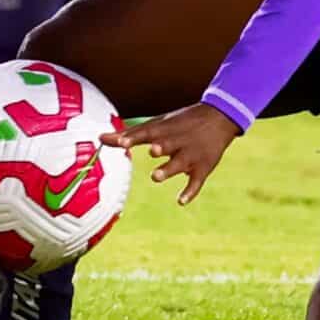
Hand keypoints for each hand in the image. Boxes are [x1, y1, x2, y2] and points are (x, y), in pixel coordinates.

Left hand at [106, 101, 239, 205]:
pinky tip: (180, 201)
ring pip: (180, 163)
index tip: (122, 143)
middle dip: (160, 147)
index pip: (148, 132)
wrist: (219, 118)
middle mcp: (178, 141)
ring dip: (169, 169)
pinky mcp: (203, 168)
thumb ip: (129, 135)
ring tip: (156, 175)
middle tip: (151, 150)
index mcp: (165, 129)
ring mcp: (191, 155)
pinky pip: (197, 181)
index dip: (136, 138)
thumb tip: (100, 138)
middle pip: (168, 144)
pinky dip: (190, 191)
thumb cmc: (179, 123)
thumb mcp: (157, 125)